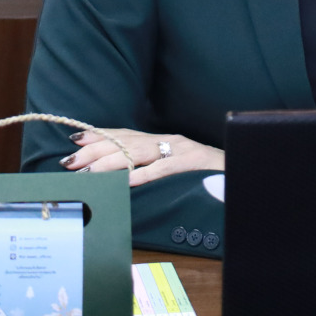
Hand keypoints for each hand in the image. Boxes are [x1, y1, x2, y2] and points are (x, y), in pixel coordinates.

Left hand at [61, 128, 224, 187]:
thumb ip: (155, 166)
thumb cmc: (210, 174)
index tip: (74, 140)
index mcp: (164, 141)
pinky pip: (164, 169)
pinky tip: (125, 181)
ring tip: (88, 172)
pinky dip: (143, 174)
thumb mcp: (179, 166)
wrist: (244, 168)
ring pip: (138, 153)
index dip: (99, 136)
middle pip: (125, 142)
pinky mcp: (192, 163)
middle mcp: (169, 140)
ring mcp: (180, 151)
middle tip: (70, 160)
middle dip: (95, 150)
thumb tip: (124, 176)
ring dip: (110, 162)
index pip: (125, 135)